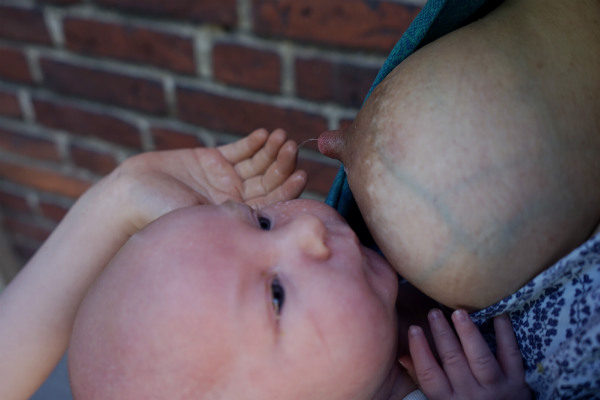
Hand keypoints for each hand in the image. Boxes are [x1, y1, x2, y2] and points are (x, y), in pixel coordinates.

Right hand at [109, 128, 306, 233]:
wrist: (130, 196)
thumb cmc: (161, 215)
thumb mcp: (200, 221)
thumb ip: (230, 219)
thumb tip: (264, 221)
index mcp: (236, 217)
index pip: (271, 204)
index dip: (288, 190)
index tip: (301, 175)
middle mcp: (235, 198)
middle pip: (268, 180)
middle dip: (282, 164)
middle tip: (291, 148)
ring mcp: (224, 178)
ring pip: (256, 164)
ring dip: (270, 150)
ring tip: (280, 136)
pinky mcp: (211, 161)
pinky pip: (238, 151)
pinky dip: (251, 143)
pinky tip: (263, 135)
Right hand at [404, 310, 531, 399]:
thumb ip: (422, 378)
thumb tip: (402, 355)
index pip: (430, 375)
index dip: (420, 351)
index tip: (414, 329)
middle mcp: (471, 396)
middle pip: (454, 361)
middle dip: (442, 335)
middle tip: (434, 312)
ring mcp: (496, 389)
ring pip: (480, 358)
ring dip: (468, 333)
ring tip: (458, 312)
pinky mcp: (517, 382)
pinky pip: (511, 355)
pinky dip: (506, 334)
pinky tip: (498, 315)